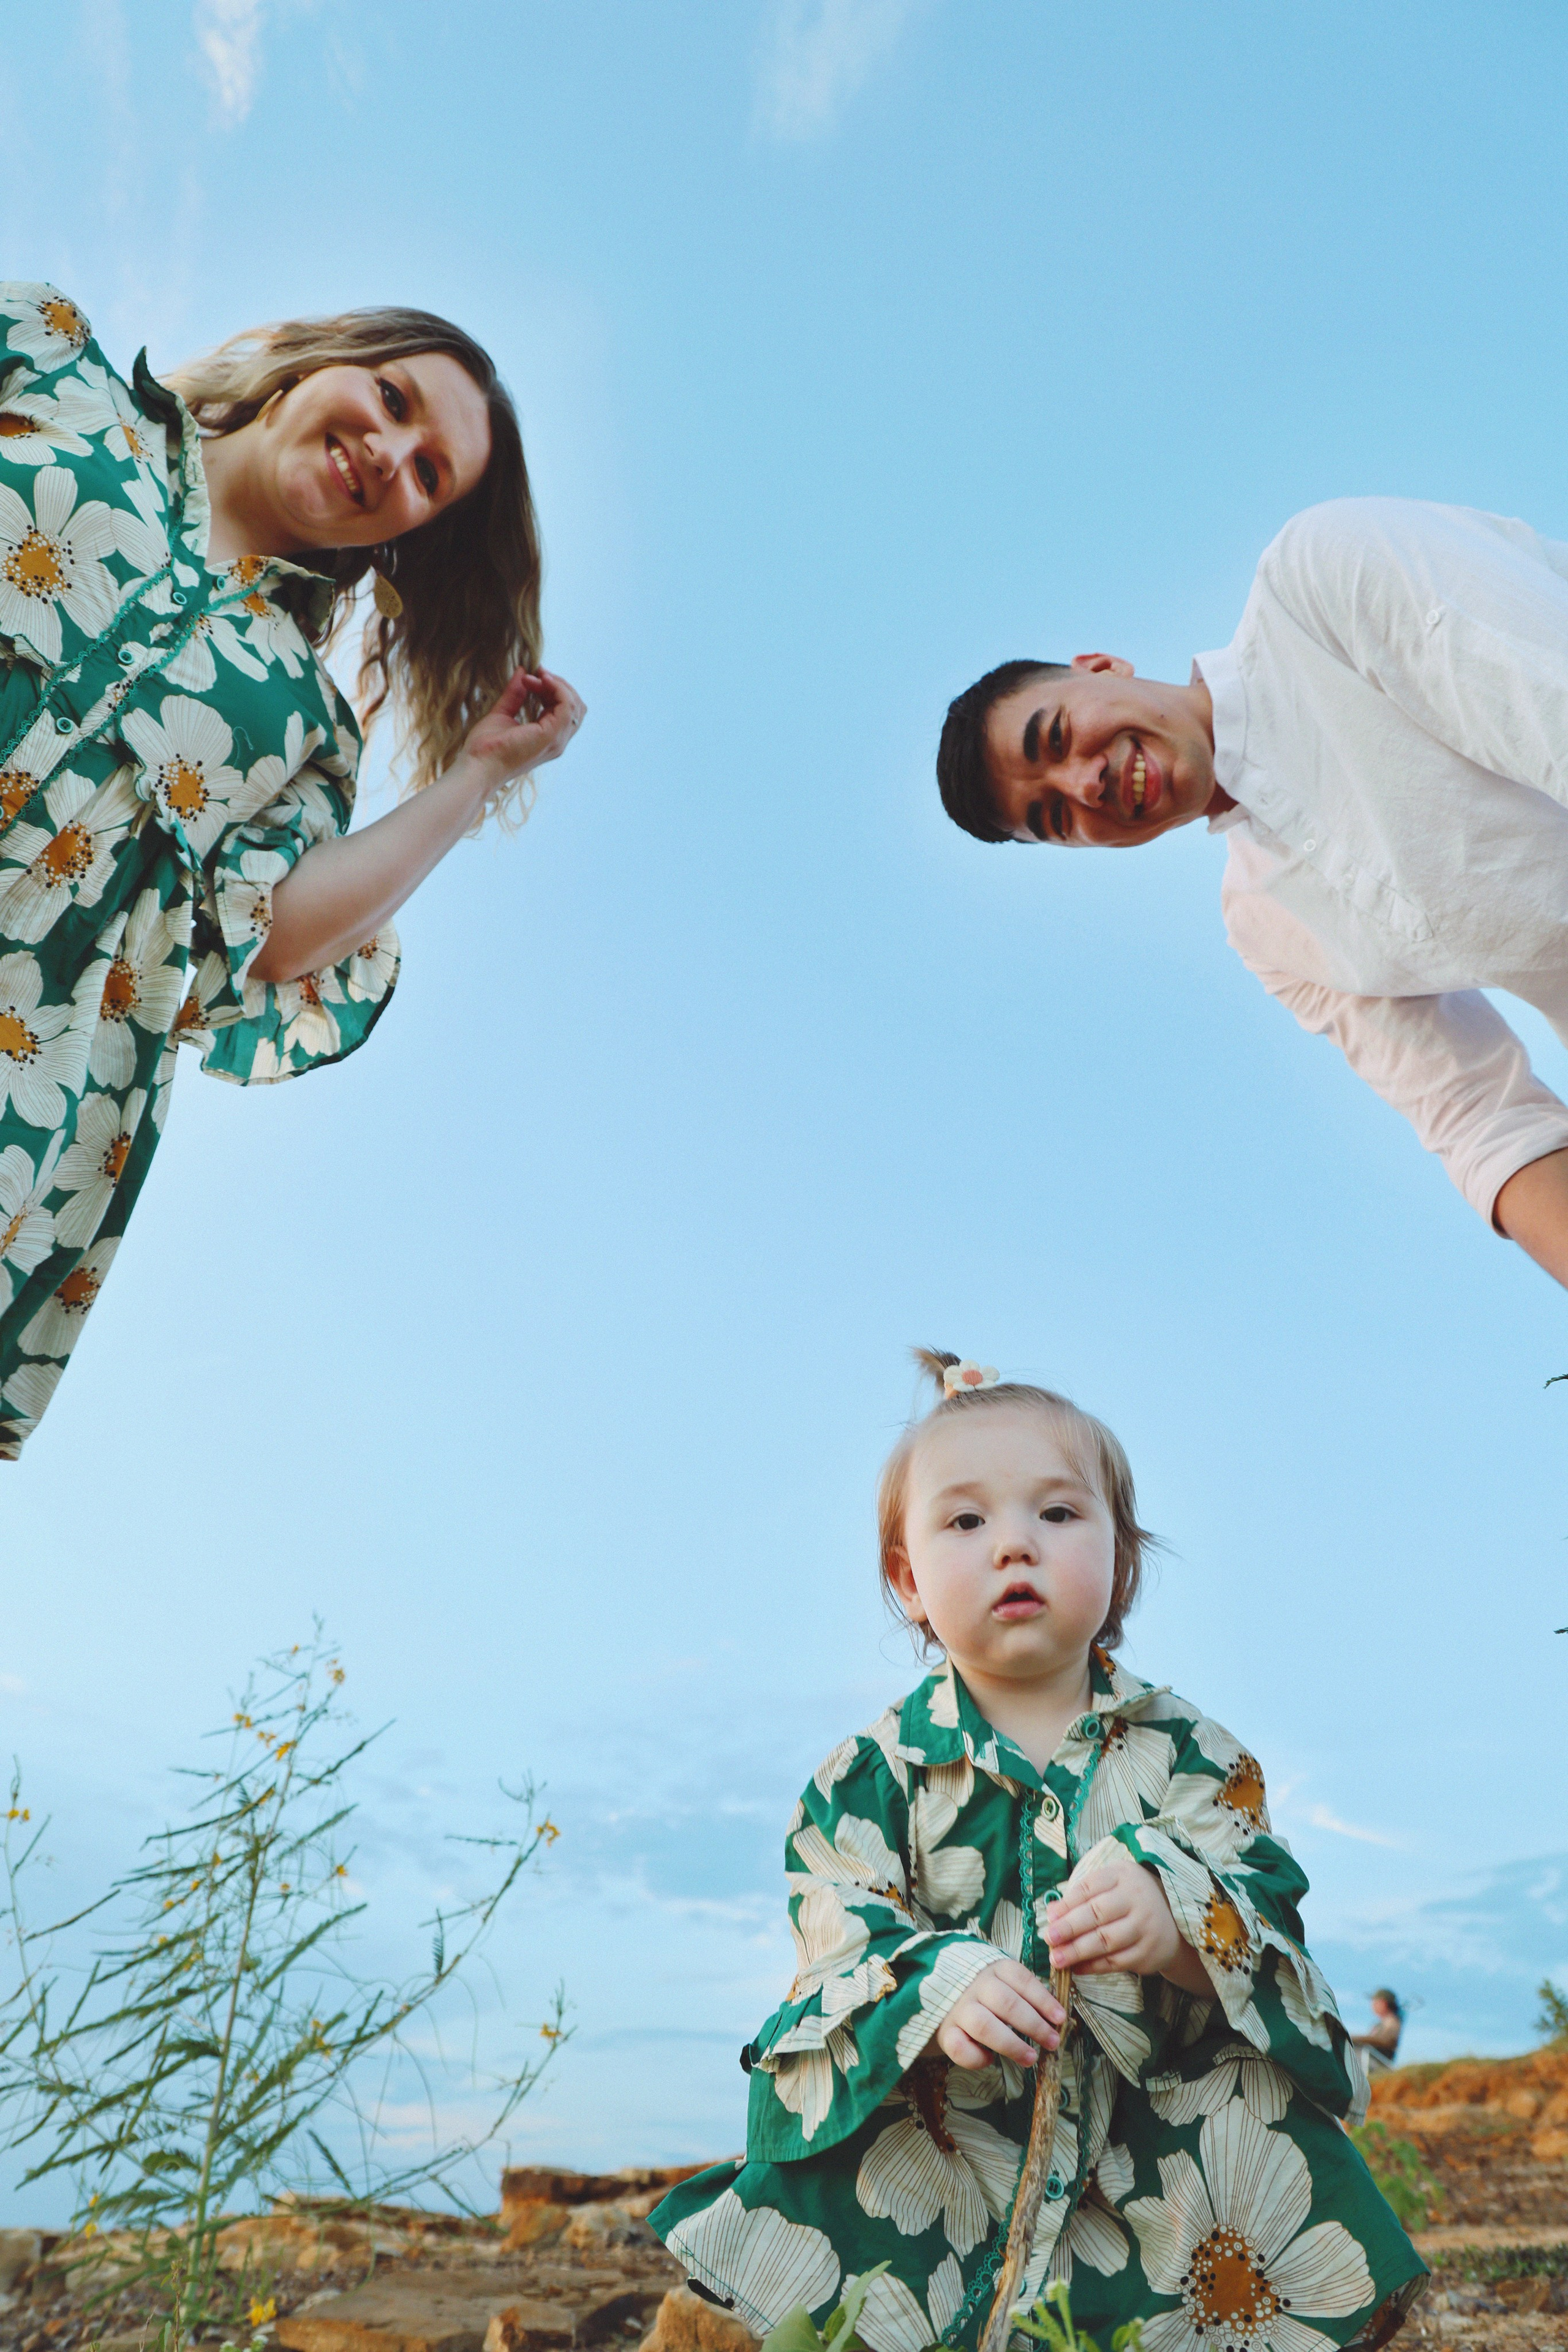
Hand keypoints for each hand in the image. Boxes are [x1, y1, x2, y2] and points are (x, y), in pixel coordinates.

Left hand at [463, 666, 585, 794]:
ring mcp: (556, 740)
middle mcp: (557, 742)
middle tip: (536, 674)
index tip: (531, 676)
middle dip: (558, 685)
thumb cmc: (486, 749)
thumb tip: (522, 672)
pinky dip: (557, 688)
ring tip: (536, 677)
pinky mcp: (551, 735)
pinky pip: (567, 705)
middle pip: (575, 706)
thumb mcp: (502, 713)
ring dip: (557, 684)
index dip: (552, 689)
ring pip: (574, 704)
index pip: (564, 710)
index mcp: (548, 739)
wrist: (478, 766)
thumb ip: (514, 694)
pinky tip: (541, 680)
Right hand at [934, 1958, 1064, 2068]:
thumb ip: (1027, 1997)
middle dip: (1033, 2025)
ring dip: (1011, 2044)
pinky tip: (990, 2060)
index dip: (1043, 1999)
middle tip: (1052, 2042)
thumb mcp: (1007, 1984)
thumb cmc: (989, 1994)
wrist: (948, 1996)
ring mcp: (959, 2009)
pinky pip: (959, 2047)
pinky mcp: (946, 2031)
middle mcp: (976, 1986)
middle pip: (1006, 2003)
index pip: (1021, 1979)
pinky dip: (977, 2058)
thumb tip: (1055, 2019)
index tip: (1060, 2018)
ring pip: (984, 2025)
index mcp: (995, 1970)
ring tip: (1031, 2058)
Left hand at [1045, 1847, 1188, 1979]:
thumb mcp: (1110, 1887)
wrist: (1174, 1922)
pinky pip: (1116, 1962)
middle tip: (1049, 1939)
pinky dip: (1093, 1966)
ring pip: (1106, 1940)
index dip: (1067, 1903)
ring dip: (1077, 1951)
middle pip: (1097, 1914)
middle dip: (1069, 1928)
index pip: (1090, 1887)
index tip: (1050, 1917)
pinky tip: (1076, 1968)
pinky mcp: (1148, 1952)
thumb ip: (1081, 1897)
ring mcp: (1145, 1926)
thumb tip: (1051, 1913)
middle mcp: (1137, 1898)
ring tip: (1056, 1959)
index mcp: (1123, 1875)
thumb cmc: (1130, 1901)